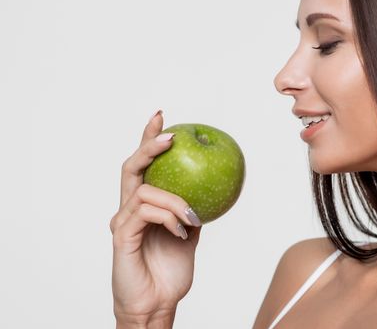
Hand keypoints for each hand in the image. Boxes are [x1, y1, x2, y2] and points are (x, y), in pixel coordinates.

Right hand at [110, 110, 201, 324]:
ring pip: (144, 191)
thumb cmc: (169, 271)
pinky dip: (168, 217)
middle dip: (149, 146)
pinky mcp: (121, 236)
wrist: (157, 303)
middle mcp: (128, 209)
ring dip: (174, 200)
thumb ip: (190, 210)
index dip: (149, 140)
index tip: (163, 118)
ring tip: (191, 218)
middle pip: (131, 168)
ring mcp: (122, 222)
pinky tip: (182, 231)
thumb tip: (208, 190)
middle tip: (170, 136)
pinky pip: (145, 213)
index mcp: (143, 206)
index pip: (144, 167)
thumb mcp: (188, 233)